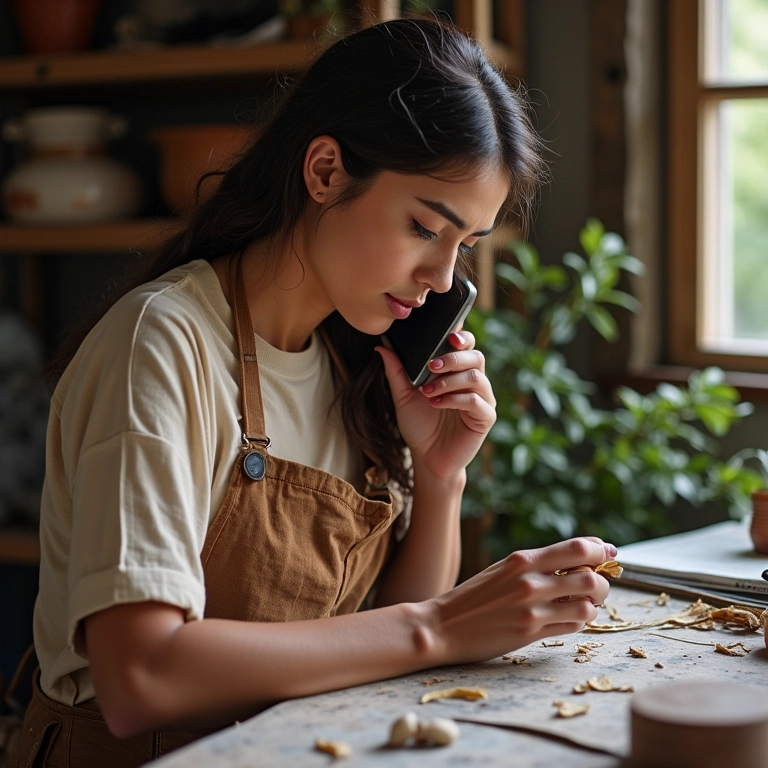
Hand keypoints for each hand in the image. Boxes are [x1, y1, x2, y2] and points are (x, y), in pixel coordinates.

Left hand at [376, 331, 495, 478]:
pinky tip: (437, 404)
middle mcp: (474, 381)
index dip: (461, 336)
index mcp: (457, 371)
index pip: (466, 345)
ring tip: (428, 391)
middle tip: (431, 366)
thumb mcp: (403, 395)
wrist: (427, 458)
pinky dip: (454, 399)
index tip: (448, 335)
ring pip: (476, 376)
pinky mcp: (485, 418)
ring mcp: (483, 399)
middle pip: (476, 356)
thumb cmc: (419, 425)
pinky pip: (476, 401)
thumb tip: (382, 345)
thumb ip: (396, 371)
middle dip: (453, 358)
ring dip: (449, 381)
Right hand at [428, 537, 616, 664]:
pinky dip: (578, 623)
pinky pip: (571, 627)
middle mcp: (530, 581)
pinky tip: (569, 621)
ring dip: (593, 606)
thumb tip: (577, 560)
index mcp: (522, 559)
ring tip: (584, 606)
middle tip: (599, 586)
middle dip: (602, 582)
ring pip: (586, 605)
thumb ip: (536, 565)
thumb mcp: (503, 570)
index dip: (600, 550)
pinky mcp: (530, 634)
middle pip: (589, 576)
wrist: (442, 626)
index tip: (608, 553)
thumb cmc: (474, 597)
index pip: (577, 547)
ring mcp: (531, 609)